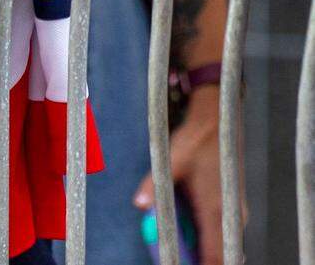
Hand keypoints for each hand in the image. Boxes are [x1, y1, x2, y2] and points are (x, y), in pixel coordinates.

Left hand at [134, 89, 228, 264]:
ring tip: (183, 249)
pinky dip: (210, 240)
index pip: (214, 255)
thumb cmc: (195, 141)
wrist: (218, 123)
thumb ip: (154, 185)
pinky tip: (191, 231)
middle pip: (222, 256)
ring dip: (205, 252)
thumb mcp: (170, 161)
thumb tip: (138, 204)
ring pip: (225, 246)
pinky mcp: (234, 208)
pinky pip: (224, 234)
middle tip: (177, 259)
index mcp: (215, 208)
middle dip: (201, 262)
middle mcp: (231, 215)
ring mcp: (235, 212)